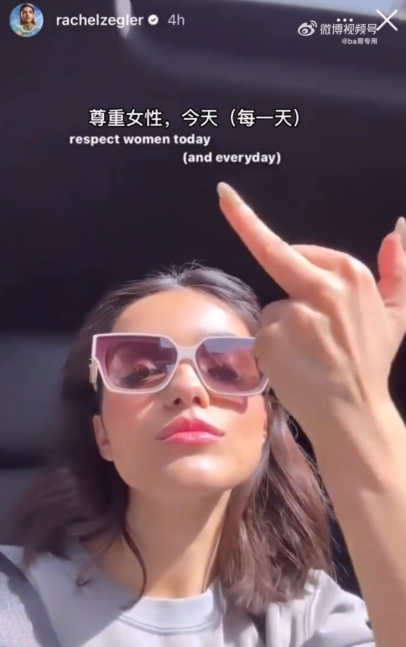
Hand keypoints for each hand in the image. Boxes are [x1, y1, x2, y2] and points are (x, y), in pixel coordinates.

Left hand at [218, 182, 405, 440]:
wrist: (353, 413)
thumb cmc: (371, 361)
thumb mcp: (397, 313)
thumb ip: (399, 269)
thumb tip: (397, 228)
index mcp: (350, 274)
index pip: (302, 252)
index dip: (289, 253)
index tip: (226, 195)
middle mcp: (322, 288)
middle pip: (279, 260)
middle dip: (243, 220)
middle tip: (222, 193)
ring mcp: (294, 313)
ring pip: (274, 308)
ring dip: (284, 326)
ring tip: (307, 352)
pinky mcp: (271, 339)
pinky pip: (263, 334)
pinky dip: (272, 349)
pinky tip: (294, 364)